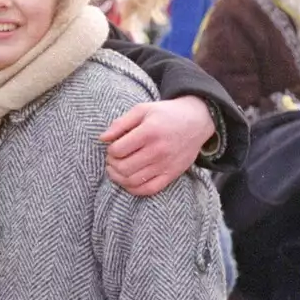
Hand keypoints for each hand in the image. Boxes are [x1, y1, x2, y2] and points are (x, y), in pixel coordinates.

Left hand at [99, 96, 213, 196]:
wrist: (197, 121)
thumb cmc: (166, 114)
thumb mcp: (142, 110)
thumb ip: (120, 123)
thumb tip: (102, 138)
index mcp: (149, 132)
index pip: (118, 150)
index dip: (110, 150)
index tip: (112, 147)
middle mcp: (158, 150)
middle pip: (123, 167)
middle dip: (112, 164)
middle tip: (112, 159)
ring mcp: (166, 164)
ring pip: (133, 181)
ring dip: (118, 177)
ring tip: (116, 169)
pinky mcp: (172, 174)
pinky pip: (149, 189)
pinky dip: (133, 189)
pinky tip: (128, 180)